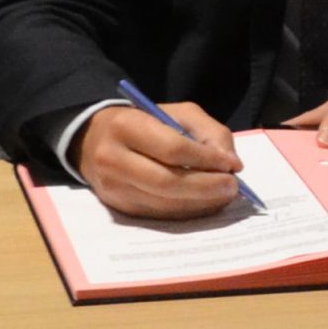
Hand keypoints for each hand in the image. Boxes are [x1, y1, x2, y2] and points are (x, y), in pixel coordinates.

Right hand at [75, 100, 243, 218]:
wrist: (94, 140)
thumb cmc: (144, 122)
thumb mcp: (177, 113)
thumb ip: (208, 131)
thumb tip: (230, 162)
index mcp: (127, 127)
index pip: (172, 149)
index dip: (206, 160)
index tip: (233, 165)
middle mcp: (113, 159)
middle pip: (167, 182)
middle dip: (206, 187)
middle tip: (233, 186)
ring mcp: (113, 188)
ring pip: (163, 203)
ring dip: (200, 203)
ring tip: (223, 196)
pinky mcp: (117, 207)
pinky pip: (158, 215)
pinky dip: (186, 211)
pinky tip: (204, 203)